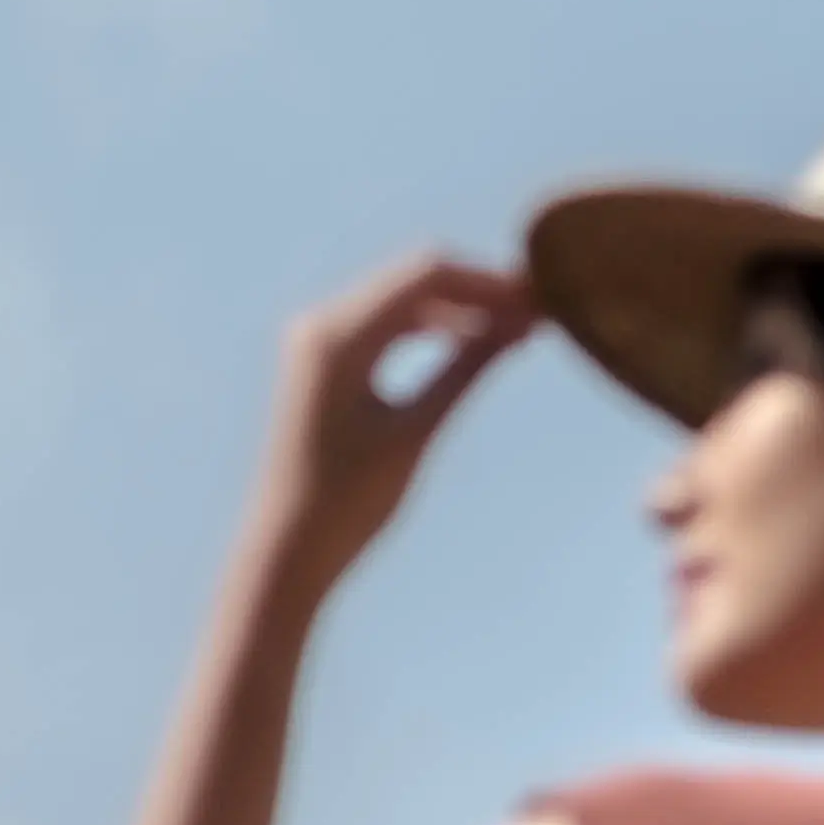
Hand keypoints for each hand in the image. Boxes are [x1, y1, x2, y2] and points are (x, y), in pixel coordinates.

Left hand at [245, 252, 535, 605]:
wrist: (287, 549)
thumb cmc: (348, 502)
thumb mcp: (417, 430)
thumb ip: (467, 369)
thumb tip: (518, 324)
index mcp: (337, 336)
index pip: (426, 275)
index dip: (487, 282)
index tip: (537, 299)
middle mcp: (321, 325)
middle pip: (415, 279)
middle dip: (477, 291)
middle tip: (536, 311)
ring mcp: (318, 340)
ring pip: (403, 299)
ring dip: (458, 308)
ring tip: (514, 330)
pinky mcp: (323, 361)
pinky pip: (385, 325)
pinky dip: (429, 328)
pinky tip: (473, 342)